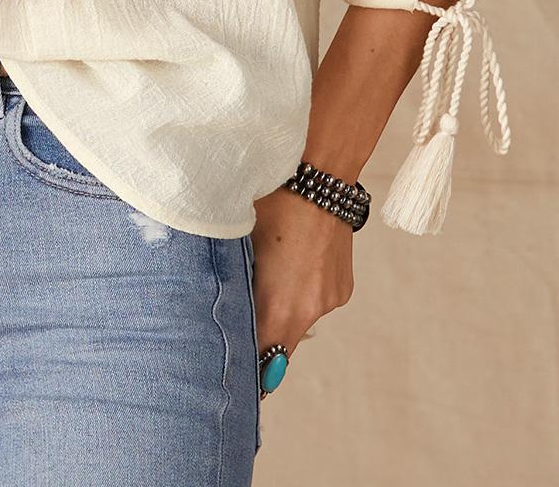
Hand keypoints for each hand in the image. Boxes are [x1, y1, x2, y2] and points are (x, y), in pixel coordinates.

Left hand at [250, 183, 353, 365]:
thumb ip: (232, 280)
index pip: (260, 361)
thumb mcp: (237, 239)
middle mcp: (307, 310)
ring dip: (280, 315)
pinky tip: (288, 263)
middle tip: (238, 352)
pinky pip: (314, 300)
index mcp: (277, 305)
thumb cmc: (268, 201)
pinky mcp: (342, 287)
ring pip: (297, 322)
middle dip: (261, 350)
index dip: (245, 373)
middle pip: (280, 349)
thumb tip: (217, 303)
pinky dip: (299, 293)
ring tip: (263, 284)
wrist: (319, 174)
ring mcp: (328, 299)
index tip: (232, 383)